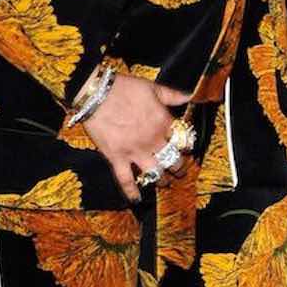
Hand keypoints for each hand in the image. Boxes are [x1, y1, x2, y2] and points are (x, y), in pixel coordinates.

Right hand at [82, 74, 189, 202]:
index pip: (182, 139)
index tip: (186, 148)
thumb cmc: (125, 88)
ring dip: (162, 181)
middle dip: (178, 167)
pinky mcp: (117, 158)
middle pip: (172, 160)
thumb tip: (190, 96)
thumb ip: (172, 95)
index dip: (186, 145)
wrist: (97, 94)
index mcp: (163, 122)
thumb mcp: (153, 87)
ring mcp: (135, 152)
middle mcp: (152, 140)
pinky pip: (126, 180)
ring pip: (155, 173)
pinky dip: (131, 191)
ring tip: (165, 183)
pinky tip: (136, 199)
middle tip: (179, 170)